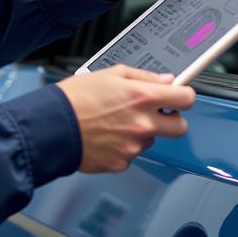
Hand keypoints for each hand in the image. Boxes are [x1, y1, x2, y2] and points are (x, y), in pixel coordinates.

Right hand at [56, 65, 195, 172]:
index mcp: (142, 97)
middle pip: (180, 127)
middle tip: (157, 113)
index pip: (185, 98)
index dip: (183, 96)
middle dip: (172, 120)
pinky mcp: (121, 163)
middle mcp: (142, 124)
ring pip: (152, 140)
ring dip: (142, 132)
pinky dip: (123, 146)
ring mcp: (133, 146)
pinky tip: (106, 136)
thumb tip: (164, 80)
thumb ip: (142, 77)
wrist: (51, 126)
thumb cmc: (75, 98)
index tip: (178, 95)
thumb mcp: (110, 74)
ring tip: (116, 122)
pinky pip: (131, 154)